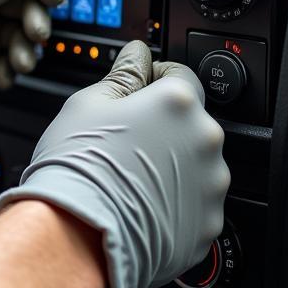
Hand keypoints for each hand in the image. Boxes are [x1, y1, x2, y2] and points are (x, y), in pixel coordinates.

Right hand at [0, 40, 228, 287]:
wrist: (76, 234)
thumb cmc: (78, 165)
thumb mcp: (89, 103)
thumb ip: (123, 74)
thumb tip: (138, 53)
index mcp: (178, 102)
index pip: (179, 73)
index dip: (152, 79)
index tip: (135, 93)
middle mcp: (205, 141)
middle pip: (189, 121)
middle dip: (162, 125)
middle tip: (125, 139)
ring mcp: (211, 187)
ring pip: (195, 163)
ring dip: (172, 164)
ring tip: (131, 175)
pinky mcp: (208, 225)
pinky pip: (195, 204)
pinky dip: (175, 202)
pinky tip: (141, 202)